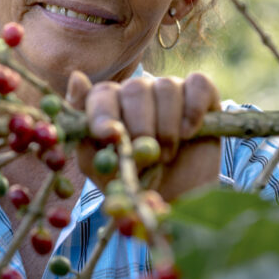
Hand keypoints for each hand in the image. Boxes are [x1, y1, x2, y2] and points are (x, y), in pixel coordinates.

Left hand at [66, 70, 221, 200]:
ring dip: (167, 127)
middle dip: (141, 127)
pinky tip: (189, 132)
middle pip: (135, 89)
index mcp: (109, 104)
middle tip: (148, 156)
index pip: (102, 94)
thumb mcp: (99, 166)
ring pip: (166, 87)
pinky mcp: (201, 96)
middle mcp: (138, 92)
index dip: (104, 115)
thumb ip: (83, 127)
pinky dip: (194, 108)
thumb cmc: (132, 182)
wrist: (176, 201)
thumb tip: (77, 77)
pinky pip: (198, 84)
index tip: (112, 137)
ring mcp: (169, 91)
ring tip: (166, 154)